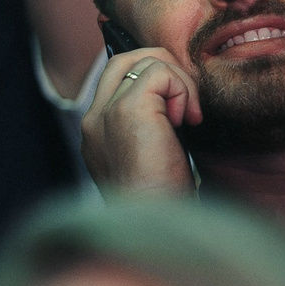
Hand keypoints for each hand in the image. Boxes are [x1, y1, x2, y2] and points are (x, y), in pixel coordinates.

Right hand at [78, 47, 199, 195]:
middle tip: (188, 104)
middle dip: (166, 69)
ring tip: (190, 118)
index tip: (179, 107)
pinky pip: (160, 73)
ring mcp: (106, 111)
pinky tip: (189, 121)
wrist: (156, 225)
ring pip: (145, 60)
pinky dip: (183, 90)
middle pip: (125, 60)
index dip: (154, 81)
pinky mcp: (128, 108)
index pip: (117, 80)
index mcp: (95, 133)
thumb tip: (175, 108)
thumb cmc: (163, 204)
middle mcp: (94, 117)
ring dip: (180, 83)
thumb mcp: (149, 163)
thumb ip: (149, 133)